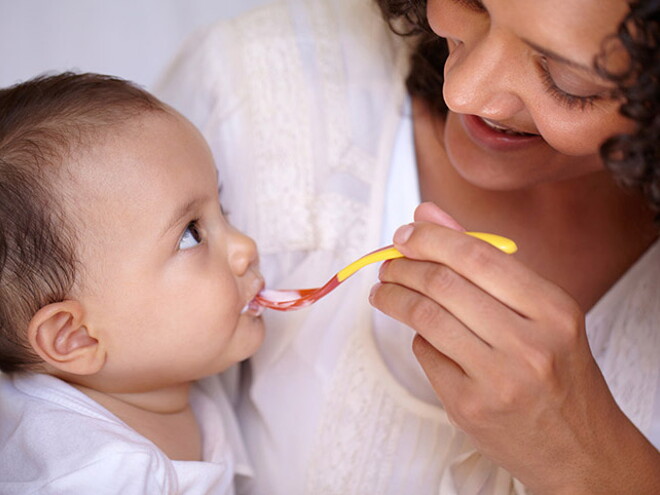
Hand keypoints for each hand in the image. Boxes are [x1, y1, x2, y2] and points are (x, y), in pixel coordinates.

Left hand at [370, 202, 659, 493]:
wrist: (579, 449)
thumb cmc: (558, 371)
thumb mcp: (540, 312)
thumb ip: (484, 259)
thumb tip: (427, 216)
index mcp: (553, 310)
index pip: (477, 255)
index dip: (430, 239)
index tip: (404, 236)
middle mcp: (530, 343)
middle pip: (444, 284)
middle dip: (403, 267)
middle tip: (388, 265)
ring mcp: (499, 379)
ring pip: (426, 318)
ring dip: (394, 298)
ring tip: (384, 291)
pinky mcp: (470, 406)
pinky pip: (426, 354)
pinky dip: (416, 336)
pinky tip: (419, 333)